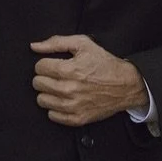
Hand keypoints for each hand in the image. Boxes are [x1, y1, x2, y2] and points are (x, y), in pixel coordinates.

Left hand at [30, 34, 147, 125]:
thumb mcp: (84, 44)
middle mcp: (69, 89)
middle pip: (38, 84)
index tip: (55, 65)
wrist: (126, 85)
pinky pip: (52, 116)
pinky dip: (55, 108)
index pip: (39, 67)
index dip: (45, 64)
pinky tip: (65, 100)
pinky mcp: (78, 118)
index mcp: (69, 69)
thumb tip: (35, 47)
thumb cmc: (105, 64)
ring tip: (60, 88)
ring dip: (48, 93)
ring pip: (42, 100)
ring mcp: (73, 106)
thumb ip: (56, 42)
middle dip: (44, 77)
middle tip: (57, 76)